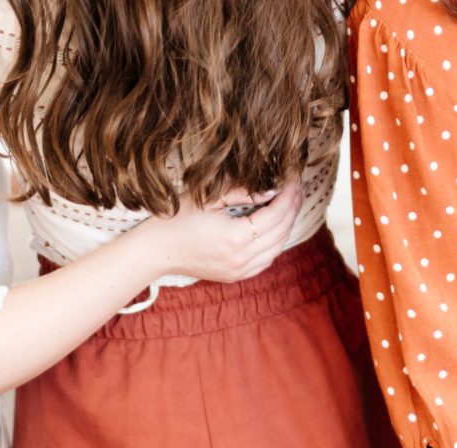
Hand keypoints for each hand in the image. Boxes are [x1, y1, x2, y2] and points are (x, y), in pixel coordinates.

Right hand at [137, 183, 303, 282]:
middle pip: (280, 232)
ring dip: (287, 226)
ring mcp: (239, 271)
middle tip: (299, 188)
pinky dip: (276, 243)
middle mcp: (241, 259)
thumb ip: (242, 193)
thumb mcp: (208, 198)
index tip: (294, 180)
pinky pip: (266, 261)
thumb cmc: (177, 219)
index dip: (287, 196)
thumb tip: (270, 190)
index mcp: (235, 238)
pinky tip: (277, 228)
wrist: (156, 251)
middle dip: (292, 208)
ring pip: (277, 249)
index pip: (274, 214)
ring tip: (292, 204)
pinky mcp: (235, 276)